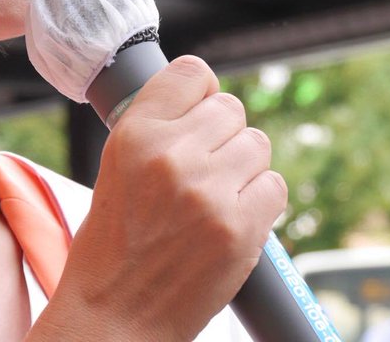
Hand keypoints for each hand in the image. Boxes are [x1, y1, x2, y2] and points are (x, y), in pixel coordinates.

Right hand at [36, 56, 287, 340]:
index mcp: (135, 135)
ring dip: (244, 167)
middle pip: (231, 109)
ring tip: (216, 196)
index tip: (199, 110)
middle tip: (205, 167)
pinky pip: (275, 186)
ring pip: (258, 145)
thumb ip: (157, 129)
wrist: (116, 316)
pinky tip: (233, 216)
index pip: (191, 73)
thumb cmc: (113, 245)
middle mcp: (173, 155)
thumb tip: (207, 102)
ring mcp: (210, 192)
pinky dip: (261, 200)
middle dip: (223, 135)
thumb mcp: (115, 167)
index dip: (201, 92)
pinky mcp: (240, 229)